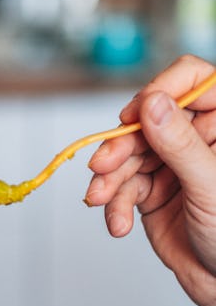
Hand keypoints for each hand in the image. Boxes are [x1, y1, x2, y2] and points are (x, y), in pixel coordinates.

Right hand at [83, 54, 215, 305]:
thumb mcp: (209, 186)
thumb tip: (153, 104)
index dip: (161, 90)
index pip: (193, 81)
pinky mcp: (153, 192)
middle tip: (102, 167)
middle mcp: (198, 139)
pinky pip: (123, 188)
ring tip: (100, 200)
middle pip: (148, 122)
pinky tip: (117, 223)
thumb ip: (180, 144)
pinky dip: (114, 205)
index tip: (136, 113)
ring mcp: (173, 165)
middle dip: (121, 147)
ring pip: (129, 156)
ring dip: (110, 180)